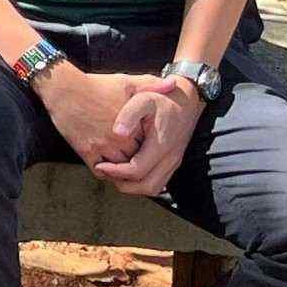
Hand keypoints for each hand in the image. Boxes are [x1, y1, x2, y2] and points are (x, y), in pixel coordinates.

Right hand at [39, 66, 142, 169]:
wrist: (65, 89)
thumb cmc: (97, 85)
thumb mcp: (127, 82)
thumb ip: (152, 85)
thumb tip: (174, 84)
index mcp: (133, 127)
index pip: (149, 147)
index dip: (148, 146)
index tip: (146, 144)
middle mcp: (120, 140)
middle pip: (136, 160)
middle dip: (137, 159)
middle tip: (136, 158)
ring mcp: (102, 147)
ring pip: (119, 169)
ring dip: (121, 168)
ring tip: (122, 165)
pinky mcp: (86, 151)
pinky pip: (99, 171)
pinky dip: (105, 172)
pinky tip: (106, 166)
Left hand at [94, 77, 202, 196]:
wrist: (186, 101)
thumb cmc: (161, 99)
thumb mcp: (143, 99)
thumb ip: (129, 114)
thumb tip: (117, 133)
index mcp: (161, 145)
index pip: (137, 170)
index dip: (116, 172)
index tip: (99, 165)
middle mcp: (170, 158)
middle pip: (147, 186)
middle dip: (123, 184)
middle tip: (104, 172)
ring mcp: (173, 162)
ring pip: (154, 187)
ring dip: (132, 186)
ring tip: (113, 173)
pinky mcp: (172, 162)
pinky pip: (158, 182)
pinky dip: (141, 182)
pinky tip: (126, 171)